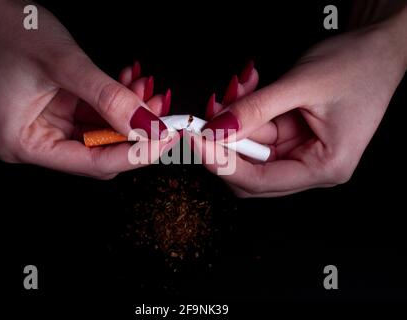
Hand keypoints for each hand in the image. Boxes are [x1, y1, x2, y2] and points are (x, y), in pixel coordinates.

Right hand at [0, 0, 174, 178]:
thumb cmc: (6, 29)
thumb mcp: (63, 63)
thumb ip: (108, 97)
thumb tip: (147, 125)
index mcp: (24, 143)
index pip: (91, 163)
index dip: (134, 154)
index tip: (165, 140)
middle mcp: (34, 142)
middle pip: (99, 153)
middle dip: (134, 133)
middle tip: (161, 114)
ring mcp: (45, 127)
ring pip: (101, 134)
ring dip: (128, 115)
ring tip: (147, 90)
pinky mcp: (55, 112)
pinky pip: (94, 116)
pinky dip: (115, 102)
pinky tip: (130, 84)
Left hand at [194, 11, 406, 196]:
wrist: (380, 49)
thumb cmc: (358, 66)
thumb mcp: (301, 85)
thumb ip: (256, 109)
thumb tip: (217, 129)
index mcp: (325, 167)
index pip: (260, 181)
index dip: (222, 164)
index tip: (196, 142)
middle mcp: (312, 167)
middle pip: (250, 173)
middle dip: (225, 144)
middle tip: (207, 117)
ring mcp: (301, 153)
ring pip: (250, 151)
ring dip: (235, 122)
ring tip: (239, 88)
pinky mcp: (292, 138)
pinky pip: (257, 132)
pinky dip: (245, 113)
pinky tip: (247, 89)